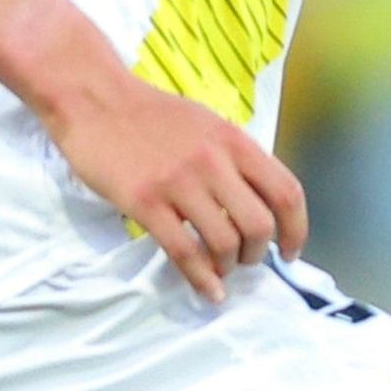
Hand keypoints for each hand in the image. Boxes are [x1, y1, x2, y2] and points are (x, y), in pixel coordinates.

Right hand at [45, 72, 309, 295]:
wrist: (94, 100)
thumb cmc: (151, 115)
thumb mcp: (208, 125)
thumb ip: (235, 160)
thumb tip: (259, 203)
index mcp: (235, 142)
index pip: (286, 193)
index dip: (297, 230)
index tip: (291, 251)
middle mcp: (214, 162)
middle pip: (259, 225)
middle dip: (259, 253)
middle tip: (248, 260)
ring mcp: (179, 182)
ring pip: (224, 242)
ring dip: (228, 265)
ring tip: (221, 268)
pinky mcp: (145, 202)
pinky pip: (184, 252)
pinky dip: (202, 279)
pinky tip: (208, 290)